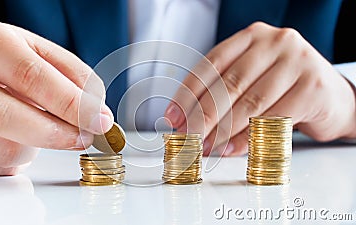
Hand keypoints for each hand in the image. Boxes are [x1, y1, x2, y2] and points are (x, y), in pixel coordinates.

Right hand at [0, 19, 113, 174]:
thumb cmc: (7, 59)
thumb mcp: (39, 52)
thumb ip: (72, 76)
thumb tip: (97, 111)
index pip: (30, 76)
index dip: (69, 103)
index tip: (98, 119)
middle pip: (3, 116)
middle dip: (55, 133)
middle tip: (84, 137)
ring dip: (34, 148)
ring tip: (49, 131)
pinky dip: (16, 157)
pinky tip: (20, 136)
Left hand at [165, 22, 355, 156]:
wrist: (332, 98)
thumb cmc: (284, 88)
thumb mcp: (253, 78)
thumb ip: (223, 90)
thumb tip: (186, 118)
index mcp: (253, 36)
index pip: (211, 63)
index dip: (189, 92)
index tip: (174, 117)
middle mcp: (275, 42)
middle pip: (229, 83)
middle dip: (203, 115)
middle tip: (187, 137)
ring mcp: (297, 63)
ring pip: (249, 103)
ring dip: (223, 130)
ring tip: (206, 147)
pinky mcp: (312, 89)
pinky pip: (271, 119)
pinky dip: (248, 138)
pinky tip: (231, 149)